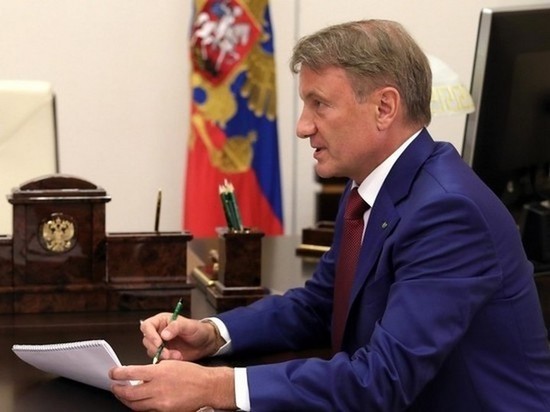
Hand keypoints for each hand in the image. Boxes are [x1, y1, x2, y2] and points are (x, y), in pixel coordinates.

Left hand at [110, 361, 235, 411]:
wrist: (206, 386)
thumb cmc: (191, 373)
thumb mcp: (171, 364)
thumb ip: (153, 369)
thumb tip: (138, 374)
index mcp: (158, 372)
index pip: (131, 373)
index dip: (118, 374)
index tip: (113, 373)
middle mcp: (157, 388)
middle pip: (129, 393)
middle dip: (118, 390)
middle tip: (115, 386)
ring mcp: (160, 402)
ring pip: (135, 405)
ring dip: (126, 400)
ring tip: (123, 395)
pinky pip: (147, 411)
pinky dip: (140, 407)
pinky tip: (139, 402)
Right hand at [140, 313, 221, 362]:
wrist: (206, 343)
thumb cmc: (198, 329)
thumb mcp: (188, 325)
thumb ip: (176, 327)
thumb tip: (163, 334)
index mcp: (161, 321)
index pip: (147, 326)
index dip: (150, 335)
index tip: (159, 343)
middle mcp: (158, 332)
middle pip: (147, 340)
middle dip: (156, 349)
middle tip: (168, 353)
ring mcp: (161, 344)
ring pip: (151, 351)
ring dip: (163, 355)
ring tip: (177, 355)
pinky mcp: (164, 354)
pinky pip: (159, 359)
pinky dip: (167, 360)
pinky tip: (178, 357)